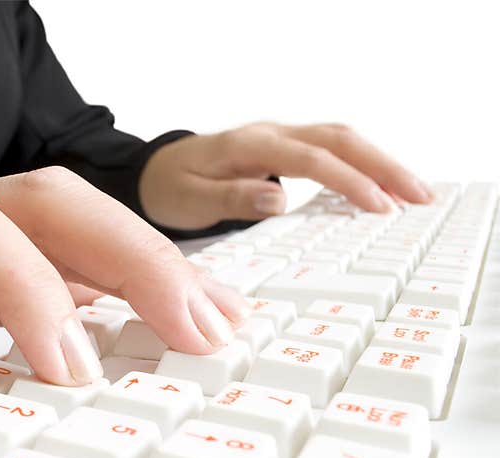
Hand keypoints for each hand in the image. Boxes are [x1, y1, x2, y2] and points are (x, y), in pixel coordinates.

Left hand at [139, 122, 434, 230]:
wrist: (155, 172)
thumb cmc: (171, 188)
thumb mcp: (190, 199)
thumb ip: (232, 197)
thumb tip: (278, 198)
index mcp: (250, 147)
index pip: (311, 158)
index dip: (347, 180)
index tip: (378, 205)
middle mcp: (271, 135)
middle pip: (340, 139)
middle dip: (384, 165)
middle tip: (420, 196)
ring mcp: (281, 139)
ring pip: (342, 140)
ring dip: (381, 163)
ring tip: (415, 193)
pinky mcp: (285, 149)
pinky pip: (333, 149)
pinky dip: (363, 163)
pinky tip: (382, 187)